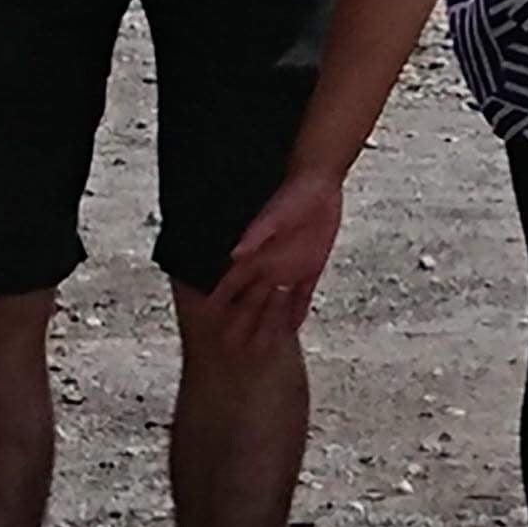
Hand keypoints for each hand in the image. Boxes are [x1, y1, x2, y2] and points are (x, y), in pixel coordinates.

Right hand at [209, 168, 344, 347]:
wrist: (319, 181)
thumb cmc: (293, 193)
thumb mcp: (275, 214)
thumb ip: (256, 234)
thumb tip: (234, 254)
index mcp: (256, 252)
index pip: (232, 282)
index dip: (220, 299)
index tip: (208, 319)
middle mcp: (269, 263)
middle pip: (251, 298)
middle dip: (242, 320)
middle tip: (233, 345)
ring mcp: (289, 266)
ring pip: (275, 302)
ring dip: (269, 322)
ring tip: (261, 346)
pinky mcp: (310, 265)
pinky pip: (302, 295)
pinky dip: (297, 312)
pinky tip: (292, 330)